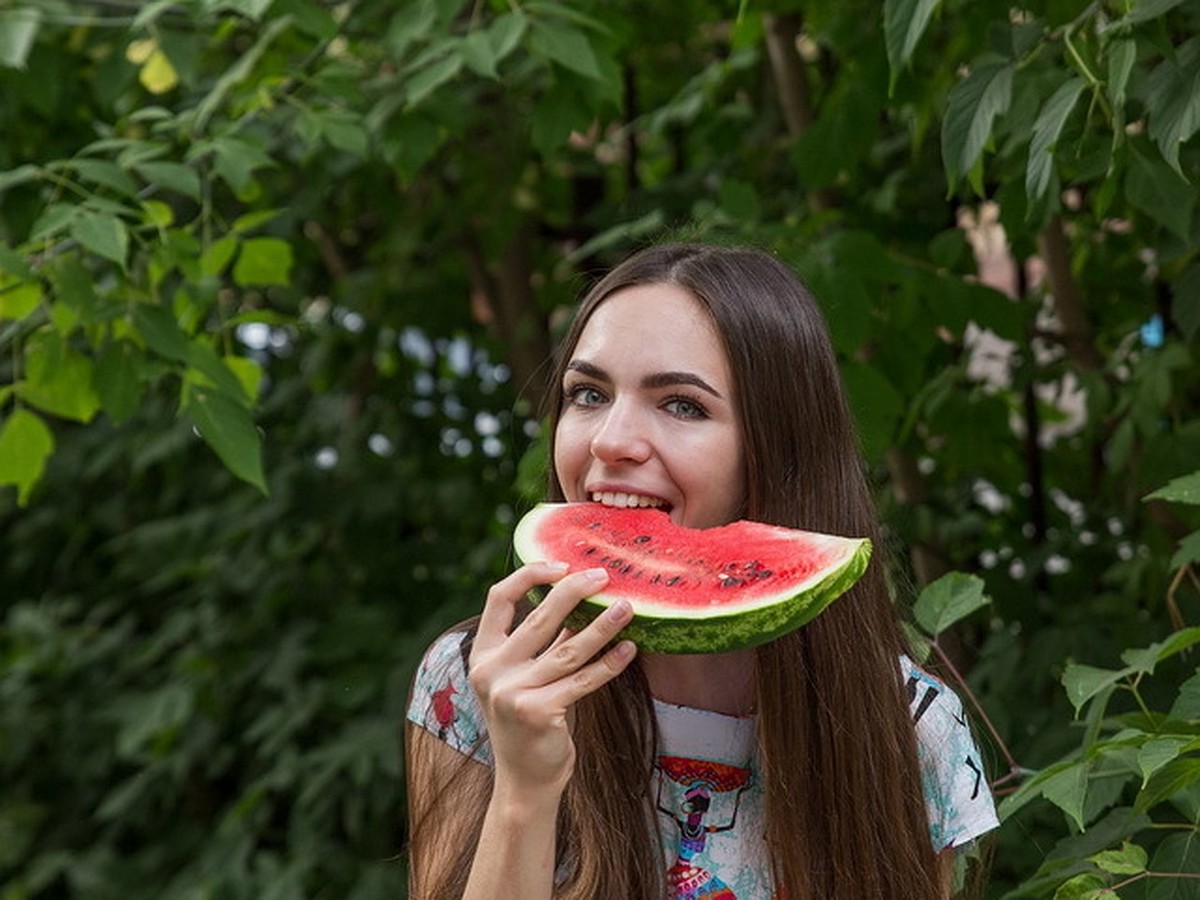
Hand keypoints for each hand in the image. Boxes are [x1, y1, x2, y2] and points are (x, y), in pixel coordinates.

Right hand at [468, 561, 636, 798]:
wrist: (524, 781)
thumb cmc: (530, 722)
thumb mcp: (524, 678)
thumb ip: (542, 644)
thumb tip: (581, 600)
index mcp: (483, 655)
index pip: (499, 599)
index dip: (529, 575)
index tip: (561, 564)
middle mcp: (492, 671)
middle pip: (538, 617)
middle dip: (574, 591)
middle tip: (603, 576)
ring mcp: (513, 693)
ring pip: (568, 648)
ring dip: (602, 625)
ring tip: (627, 607)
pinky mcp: (539, 712)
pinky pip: (583, 680)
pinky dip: (609, 663)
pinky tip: (629, 648)